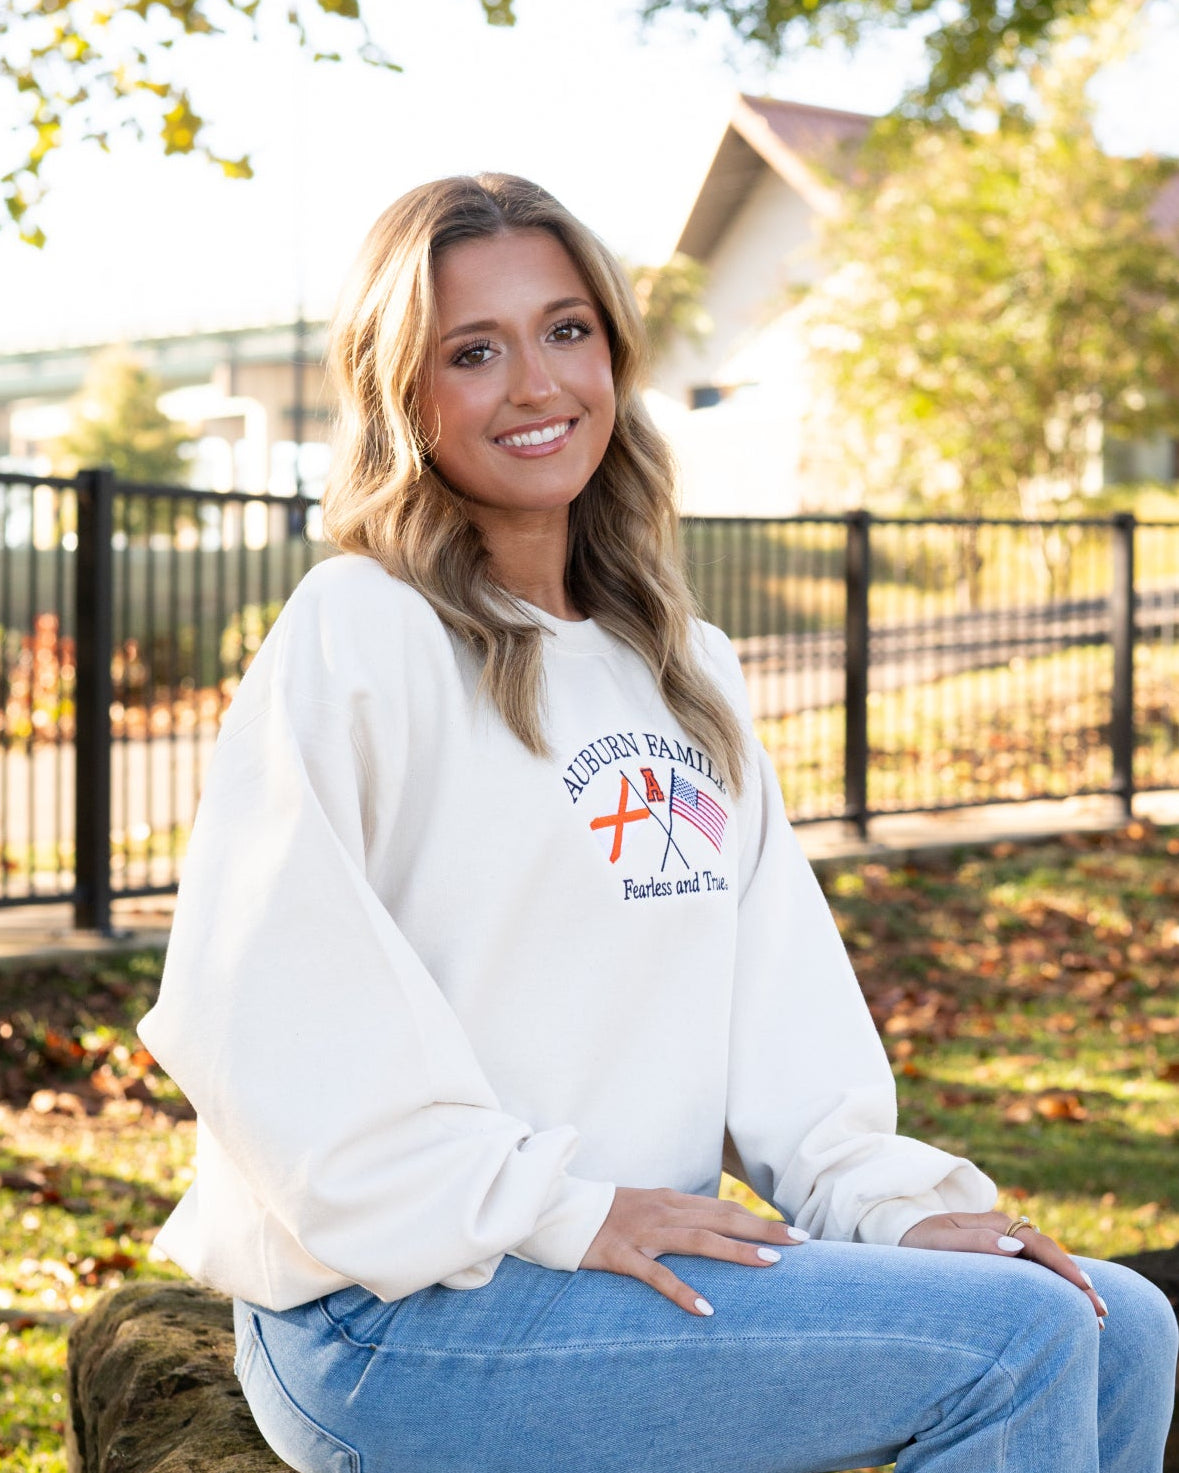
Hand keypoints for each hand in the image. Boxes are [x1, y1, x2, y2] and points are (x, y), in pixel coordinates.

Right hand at [581, 1186, 808, 1315]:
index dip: (759, 1218)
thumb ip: (679, 1217)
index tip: (794, 1231)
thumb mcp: (648, 1209)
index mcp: (672, 1200)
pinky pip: (656, 1275)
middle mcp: (664, 1211)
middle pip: (721, 1218)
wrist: (560, 1209)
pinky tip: (705, 1309)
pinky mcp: (622, 1254)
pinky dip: (682, 1291)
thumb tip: (713, 1229)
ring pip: (698, 1240)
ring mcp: (644, 1232)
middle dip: (762, 1228)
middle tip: (800, 1243)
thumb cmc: (607, 1214)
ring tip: (769, 1264)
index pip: (725, 1208)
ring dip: (735, 1250)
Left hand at [899, 1211, 1106, 1323]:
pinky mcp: (1000, 1256)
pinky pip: (1034, 1270)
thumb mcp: (939, 1243)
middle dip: (1077, 1281)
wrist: (899, 1236)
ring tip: (1095, 1316)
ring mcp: (1003, 1242)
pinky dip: (1053, 1286)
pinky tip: (1068, 1305)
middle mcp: (1003, 1230)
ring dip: (1070, 1286)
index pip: (1037, 1244)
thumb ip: (975, 1242)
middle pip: (1049, 1253)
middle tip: (1102, 1312)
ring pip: (1045, 1263)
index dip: (1064, 1266)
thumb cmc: (916, 1243)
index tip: (1086, 1289)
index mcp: (992, 1223)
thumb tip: (1017, 1247)